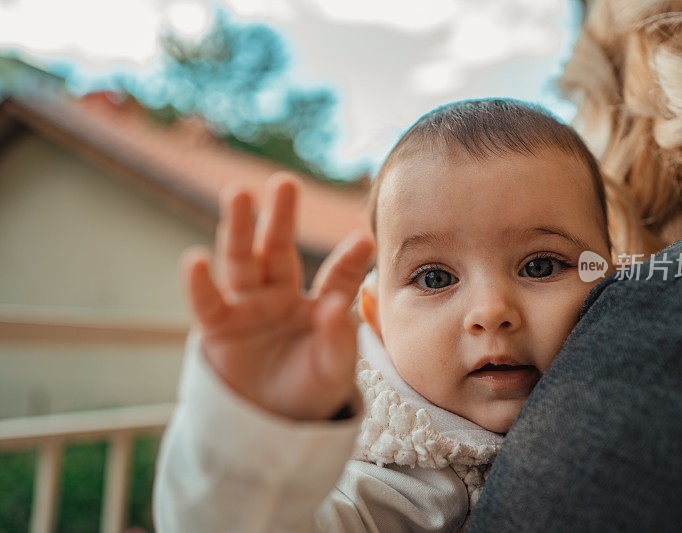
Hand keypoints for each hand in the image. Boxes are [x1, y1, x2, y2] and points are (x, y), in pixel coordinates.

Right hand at [179, 174, 373, 420]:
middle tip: (285, 183)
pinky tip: (195, 260)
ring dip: (238, 228)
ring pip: (242, 261)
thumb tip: (338, 307)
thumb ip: (339, 340)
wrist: (270, 423)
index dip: (348, 261)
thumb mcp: (333, 370)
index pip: (336, 277)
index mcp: (318, 302)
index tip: (365, 241)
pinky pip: (207, 301)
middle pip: (279, 250)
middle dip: (281, 217)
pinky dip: (199, 283)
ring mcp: (247, 306)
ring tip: (238, 195)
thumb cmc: (311, 389)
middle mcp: (281, 294)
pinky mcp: (217, 326)